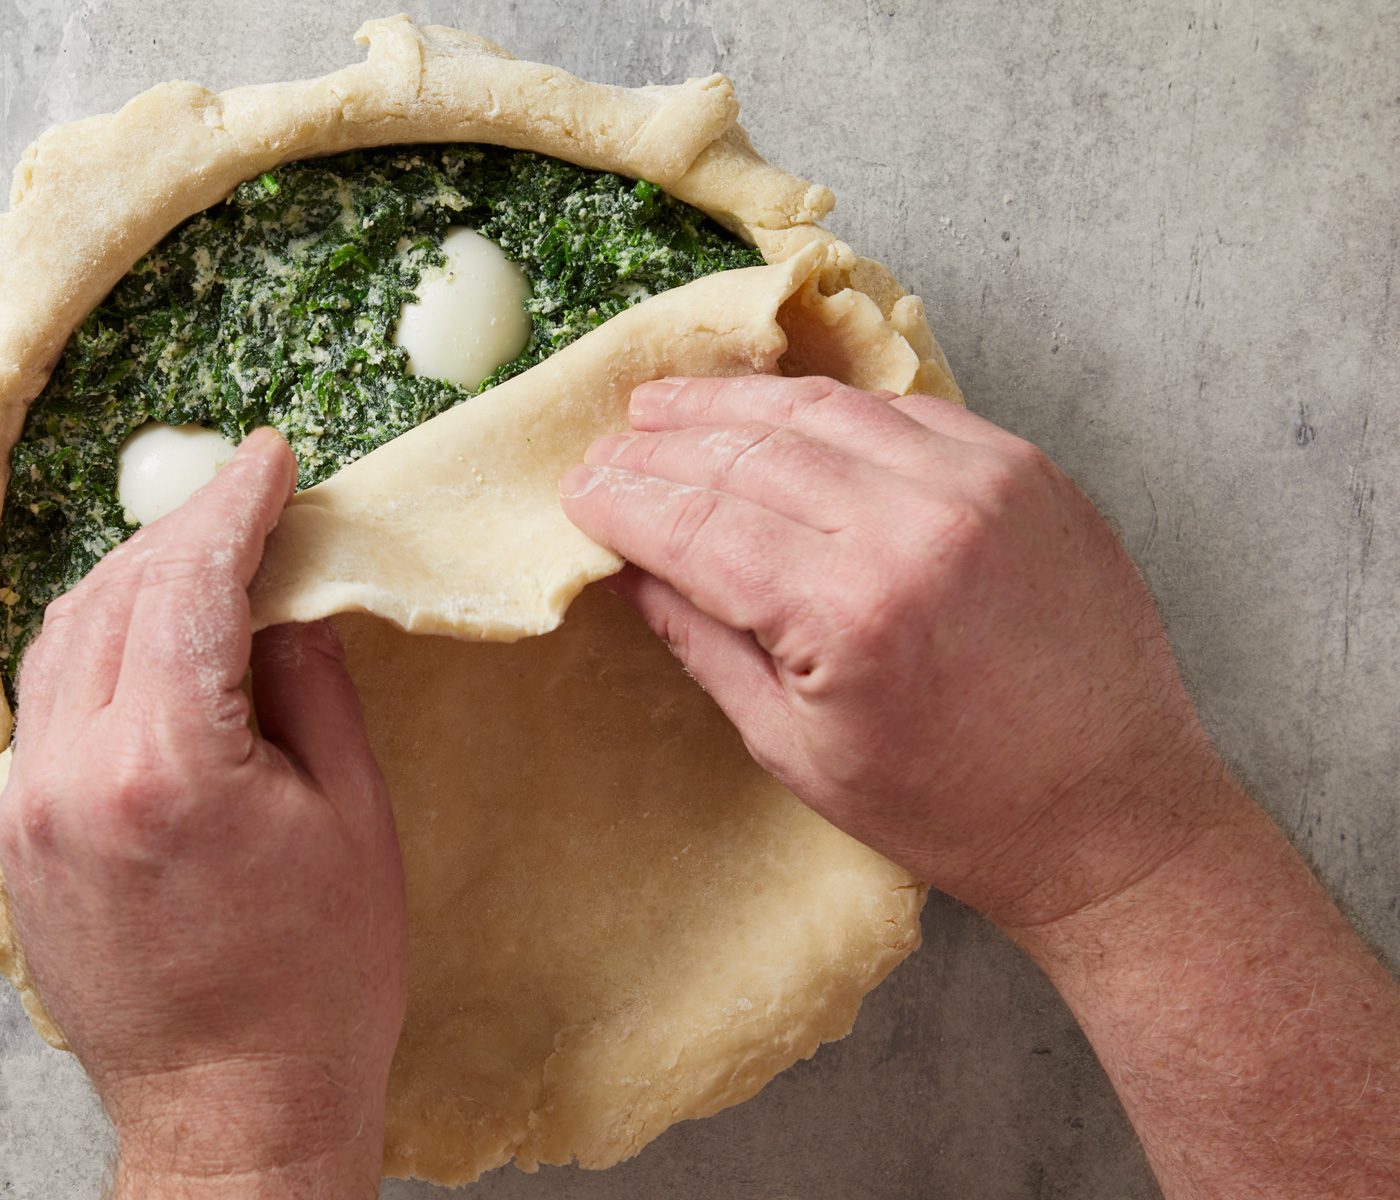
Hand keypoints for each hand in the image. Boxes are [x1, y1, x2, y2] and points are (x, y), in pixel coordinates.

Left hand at [0, 429, 405, 1197]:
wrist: (230, 1110)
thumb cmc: (314, 986)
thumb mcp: (350, 819)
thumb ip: (307, 685)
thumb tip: (283, 593)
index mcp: (166, 769)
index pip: (188, 584)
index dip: (234, 506)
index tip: (270, 459)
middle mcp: (73, 777)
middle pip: (112, 595)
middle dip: (182, 531)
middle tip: (247, 497)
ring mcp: (27, 810)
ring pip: (62, 638)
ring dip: (132, 580)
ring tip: (202, 553)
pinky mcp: (14, 840)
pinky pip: (44, 700)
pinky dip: (95, 643)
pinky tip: (144, 632)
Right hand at [559, 375, 1233, 930]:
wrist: (1112, 815)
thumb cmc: (950, 810)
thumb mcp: (796, 749)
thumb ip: (705, 642)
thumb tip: (628, 569)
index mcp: (847, 615)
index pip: (695, 524)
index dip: (622, 501)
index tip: (576, 491)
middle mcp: (914, 528)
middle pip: (745, 454)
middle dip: (659, 445)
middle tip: (608, 445)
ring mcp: (979, 485)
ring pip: (819, 410)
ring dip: (730, 404)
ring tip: (666, 405)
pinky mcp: (1023, 468)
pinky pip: (899, 409)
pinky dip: (825, 406)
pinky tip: (777, 409)